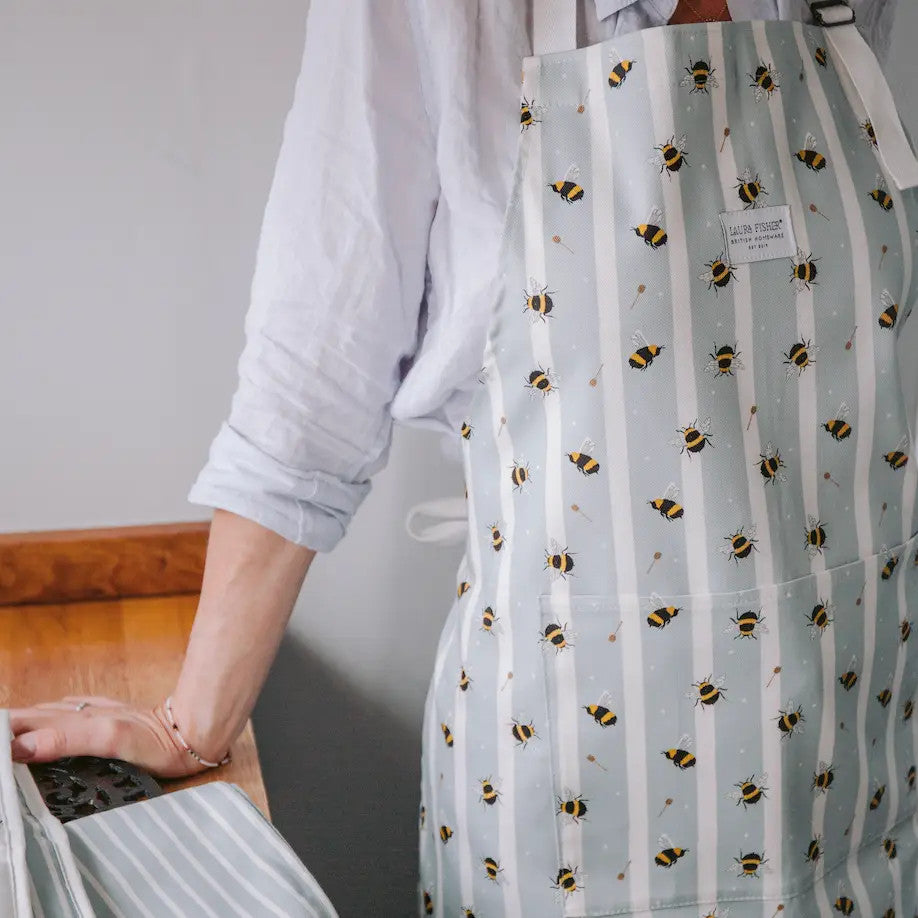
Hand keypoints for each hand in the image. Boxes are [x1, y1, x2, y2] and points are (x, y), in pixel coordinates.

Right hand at [9, 695, 215, 779]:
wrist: (189, 734)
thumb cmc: (153, 740)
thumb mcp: (108, 739)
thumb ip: (66, 740)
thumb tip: (20, 746)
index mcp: (74, 719)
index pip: (23, 724)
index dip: (3, 734)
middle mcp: (79, 714)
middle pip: (30, 718)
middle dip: (6, 729)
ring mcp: (91, 716)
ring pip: (44, 717)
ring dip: (20, 727)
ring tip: (3, 738)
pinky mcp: (103, 723)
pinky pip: (64, 719)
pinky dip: (44, 725)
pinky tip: (42, 729)